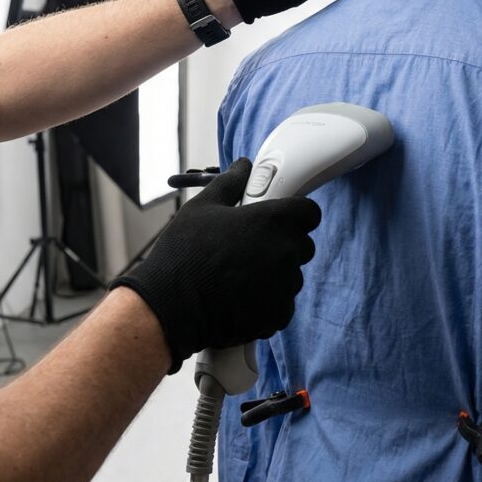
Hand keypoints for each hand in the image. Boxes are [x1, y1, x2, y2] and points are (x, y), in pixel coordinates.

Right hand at [111, 159, 321, 371]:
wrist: (171, 308)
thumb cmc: (184, 254)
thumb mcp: (202, 208)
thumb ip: (230, 183)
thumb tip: (242, 167)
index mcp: (274, 220)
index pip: (310, 212)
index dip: (297, 214)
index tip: (281, 218)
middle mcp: (286, 252)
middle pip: (302, 244)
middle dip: (282, 244)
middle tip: (250, 248)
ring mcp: (285, 286)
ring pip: (291, 275)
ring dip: (274, 274)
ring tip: (237, 276)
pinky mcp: (280, 314)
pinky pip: (283, 303)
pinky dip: (268, 302)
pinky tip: (240, 297)